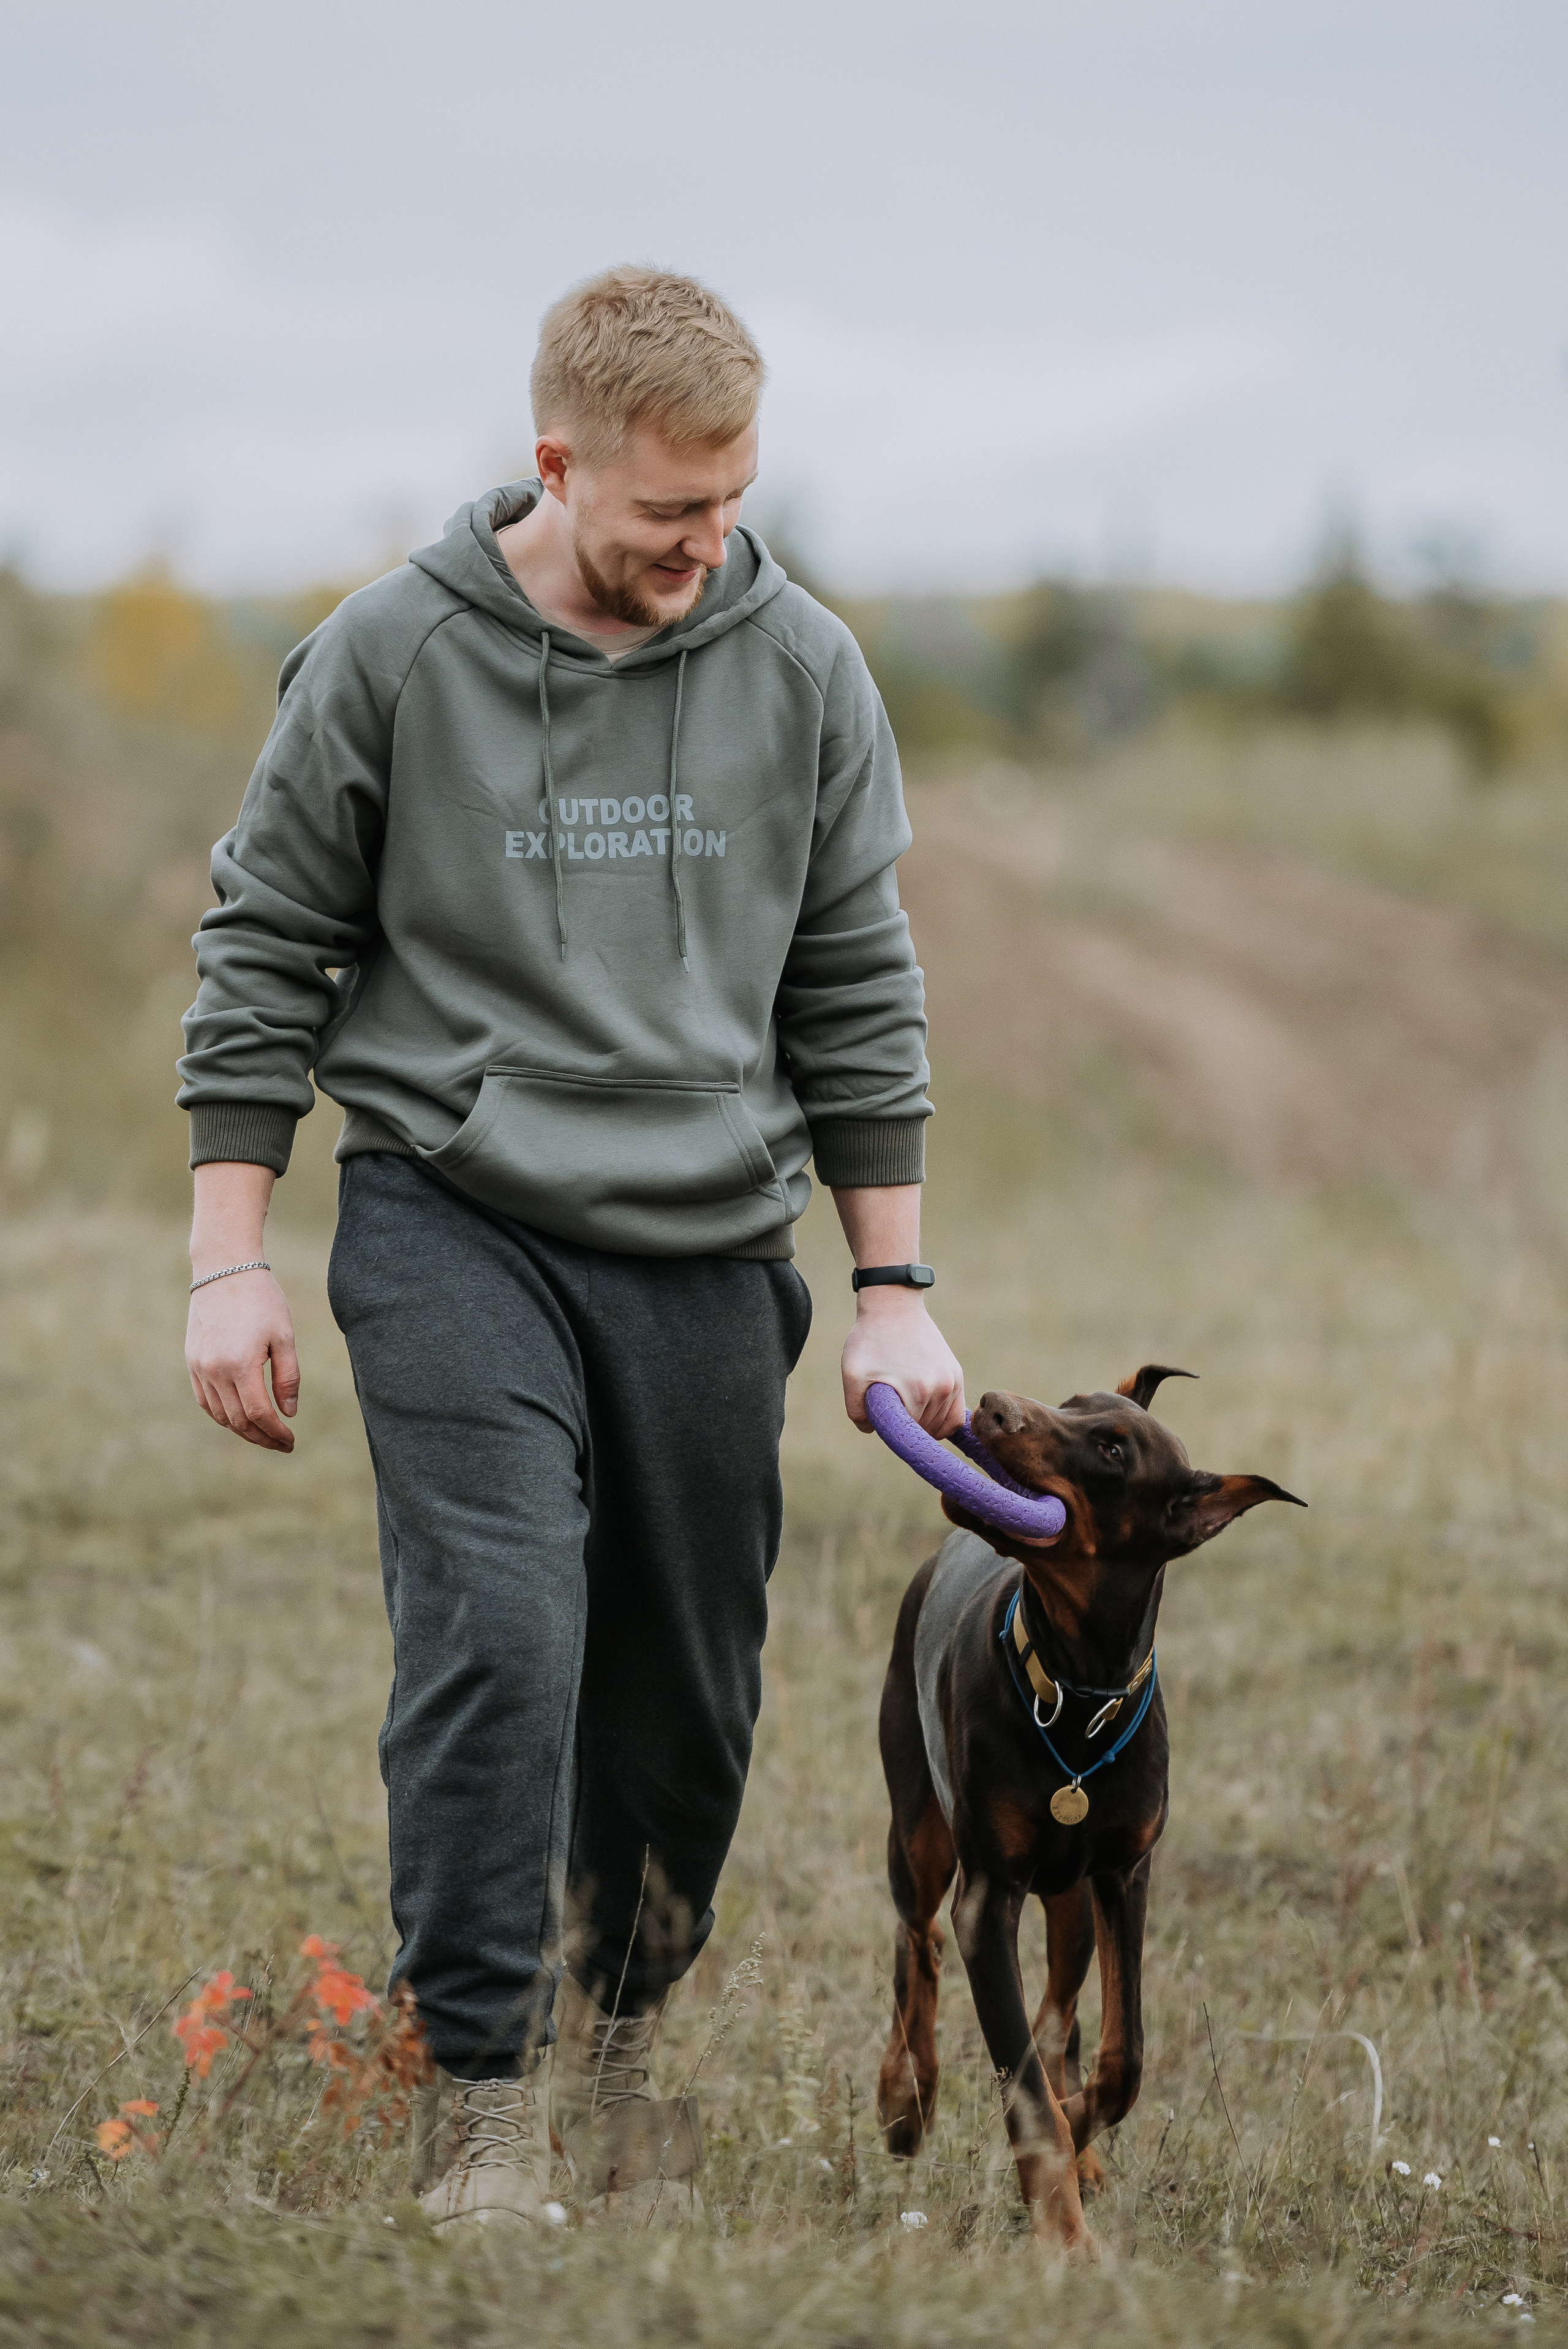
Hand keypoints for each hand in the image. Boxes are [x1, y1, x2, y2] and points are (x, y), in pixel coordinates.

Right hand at [186, 1268, 299, 1451]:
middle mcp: (215, 1370)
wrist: (224, 1269)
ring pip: (219, 1414)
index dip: (275, 1433)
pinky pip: (204, 1400)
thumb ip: (287, 1377)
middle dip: (261, 1437)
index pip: (258, 1414)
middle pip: (237, 1421)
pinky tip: (239, 1418)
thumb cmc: (261, 1299)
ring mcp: (199, 1367)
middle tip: (281, 1444)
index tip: (291, 1441)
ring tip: (264, 1433)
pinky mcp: (192, 1361)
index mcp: (241, 1364)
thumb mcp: (284, 1336)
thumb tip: (288, 1413)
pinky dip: (222, 1415)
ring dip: (241, 1430)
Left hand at [841, 1289, 964, 1437]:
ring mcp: (953, 1381)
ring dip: (923, 1423)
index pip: (909, 1434)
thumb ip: (857, 1410)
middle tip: (890, 1406)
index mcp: (917, 1391)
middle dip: (906, 1426)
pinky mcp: (957, 1374)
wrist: (893, 1306)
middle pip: (925, 1430)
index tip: (882, 1418)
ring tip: (904, 1403)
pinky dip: (941, 1420)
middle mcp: (942, 1388)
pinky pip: (956, 1414)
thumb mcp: (852, 1374)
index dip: (892, 1432)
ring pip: (941, 1425)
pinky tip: (924, 1413)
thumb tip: (872, 1431)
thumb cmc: (869, 1339)